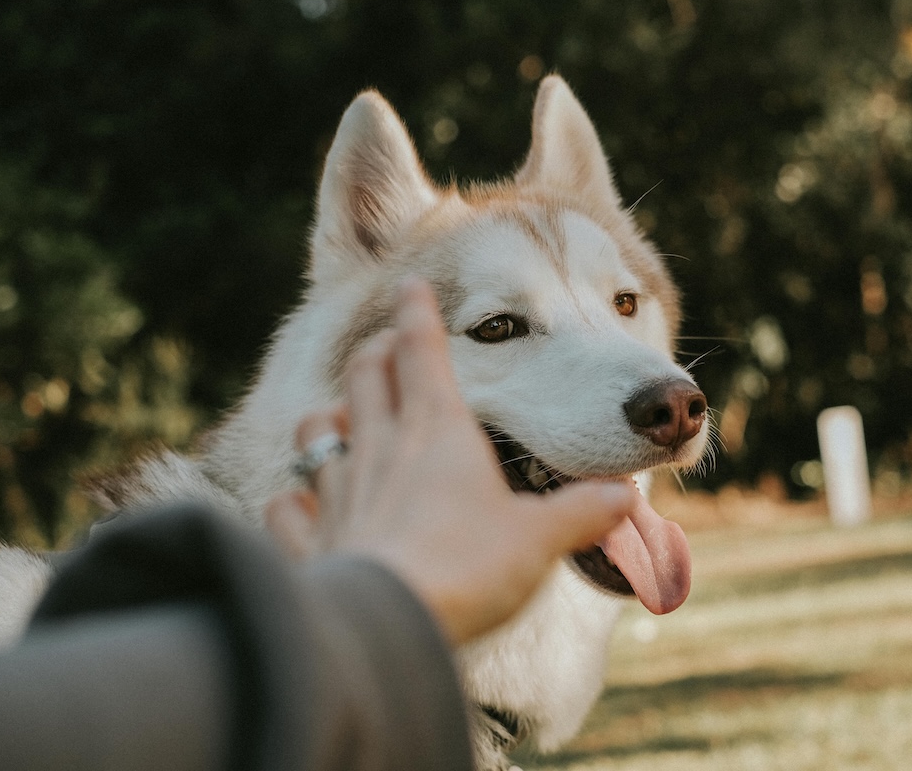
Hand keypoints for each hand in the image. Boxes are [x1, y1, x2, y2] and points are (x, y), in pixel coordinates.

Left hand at [265, 278, 638, 643]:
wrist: (391, 625)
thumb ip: (582, 512)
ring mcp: (340, 490)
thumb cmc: (468, 568)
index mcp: (439, 430)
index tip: (410, 286)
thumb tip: (624, 498)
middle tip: (384, 346)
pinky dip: (292, 500)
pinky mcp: (312, 539)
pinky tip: (298, 503)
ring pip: (316, 431)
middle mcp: (382, 446)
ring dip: (327, 417)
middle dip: (375, 353)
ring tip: (339, 418)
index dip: (417, 314)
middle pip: (365, 376)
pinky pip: (287, 506)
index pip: (421, 351)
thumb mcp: (540, 539)